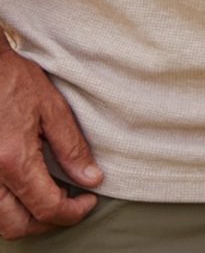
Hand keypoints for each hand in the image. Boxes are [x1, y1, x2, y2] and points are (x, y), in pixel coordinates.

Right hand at [0, 47, 100, 238]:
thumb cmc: (13, 80)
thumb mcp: (51, 108)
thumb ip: (71, 148)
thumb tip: (92, 179)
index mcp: (13, 161)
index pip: (46, 208)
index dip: (73, 212)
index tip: (90, 200)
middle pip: (17, 226)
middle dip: (48, 222)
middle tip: (72, 203)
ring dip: (27, 218)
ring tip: (52, 196)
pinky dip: (10, 207)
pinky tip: (29, 188)